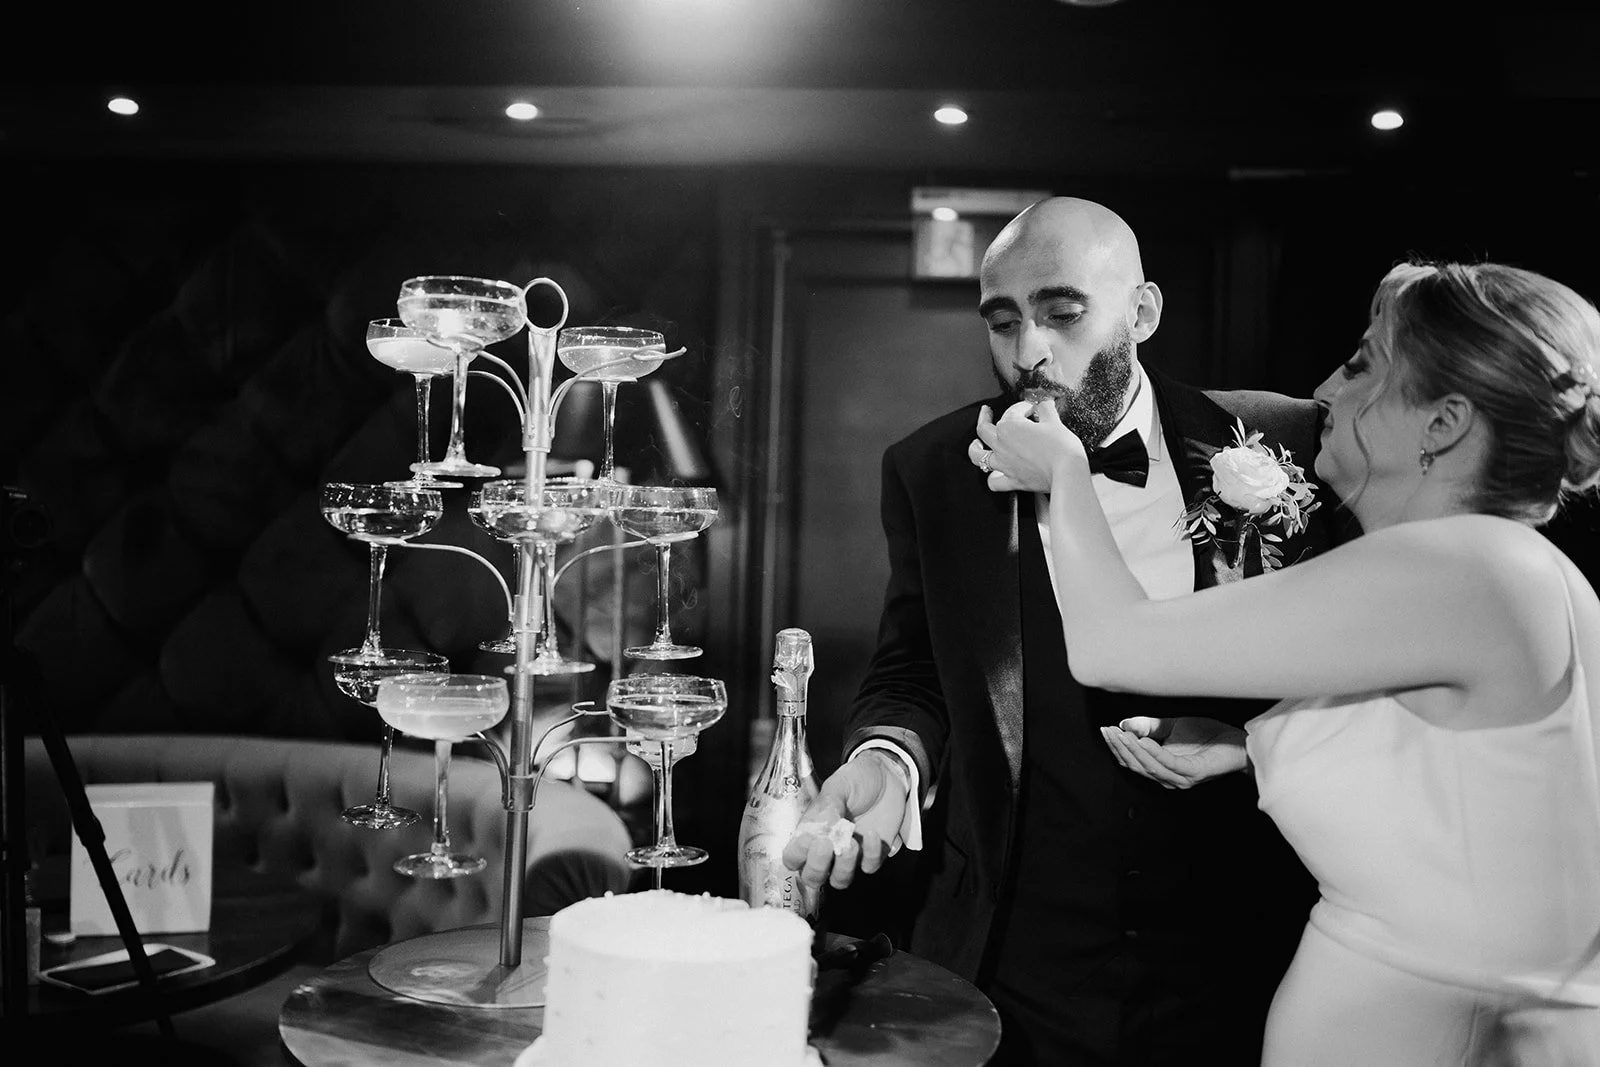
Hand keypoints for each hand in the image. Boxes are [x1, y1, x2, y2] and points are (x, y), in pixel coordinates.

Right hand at [781, 750, 909, 891]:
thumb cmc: (857, 780)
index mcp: (811, 831)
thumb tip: (822, 828)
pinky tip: (872, 834)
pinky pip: (869, 868)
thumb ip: (828, 806)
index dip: (796, 855)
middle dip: (817, 867)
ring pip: (839, 880)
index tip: (807, 838)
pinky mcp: (872, 856)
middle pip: (812, 877)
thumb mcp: (838, 785)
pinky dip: (871, 854)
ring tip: (852, 841)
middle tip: (826, 845)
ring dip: (844, 866)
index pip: (793, 857)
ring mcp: (849, 855)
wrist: (888, 775)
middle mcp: (827, 848)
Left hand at [969, 401, 1087, 493]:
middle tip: (986, 411)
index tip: (1033, 408)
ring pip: (979, 456)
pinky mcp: (1012, 480)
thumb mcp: (1054, 421)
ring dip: (976, 449)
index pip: (1013, 411)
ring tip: (976, 444)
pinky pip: (994, 482)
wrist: (1067, 472)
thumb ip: (1046, 409)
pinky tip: (995, 474)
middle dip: (985, 417)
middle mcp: (1001, 445)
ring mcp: (1004, 464)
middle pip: (984, 429)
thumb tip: (1044, 403)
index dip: (1024, 407)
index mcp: (1009, 426)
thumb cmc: (1061, 446)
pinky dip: (993, 479)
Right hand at [1099, 716, 1248, 788]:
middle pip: (1136, 766)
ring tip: (1121, 734)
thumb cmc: (1209, 735)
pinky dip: (1152, 752)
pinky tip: (1142, 741)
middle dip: (1120, 748)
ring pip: (1148, 766)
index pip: (1132, 762)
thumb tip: (1124, 724)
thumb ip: (1150, 727)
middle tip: (1108, 731)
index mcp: (1162, 769)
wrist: (1238, 742)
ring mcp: (1181, 778)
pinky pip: (1168, 763)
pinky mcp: (1193, 773)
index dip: (1118, 747)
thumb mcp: (1173, 726)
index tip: (1106, 730)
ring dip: (1132, 750)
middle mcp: (1168, 778)